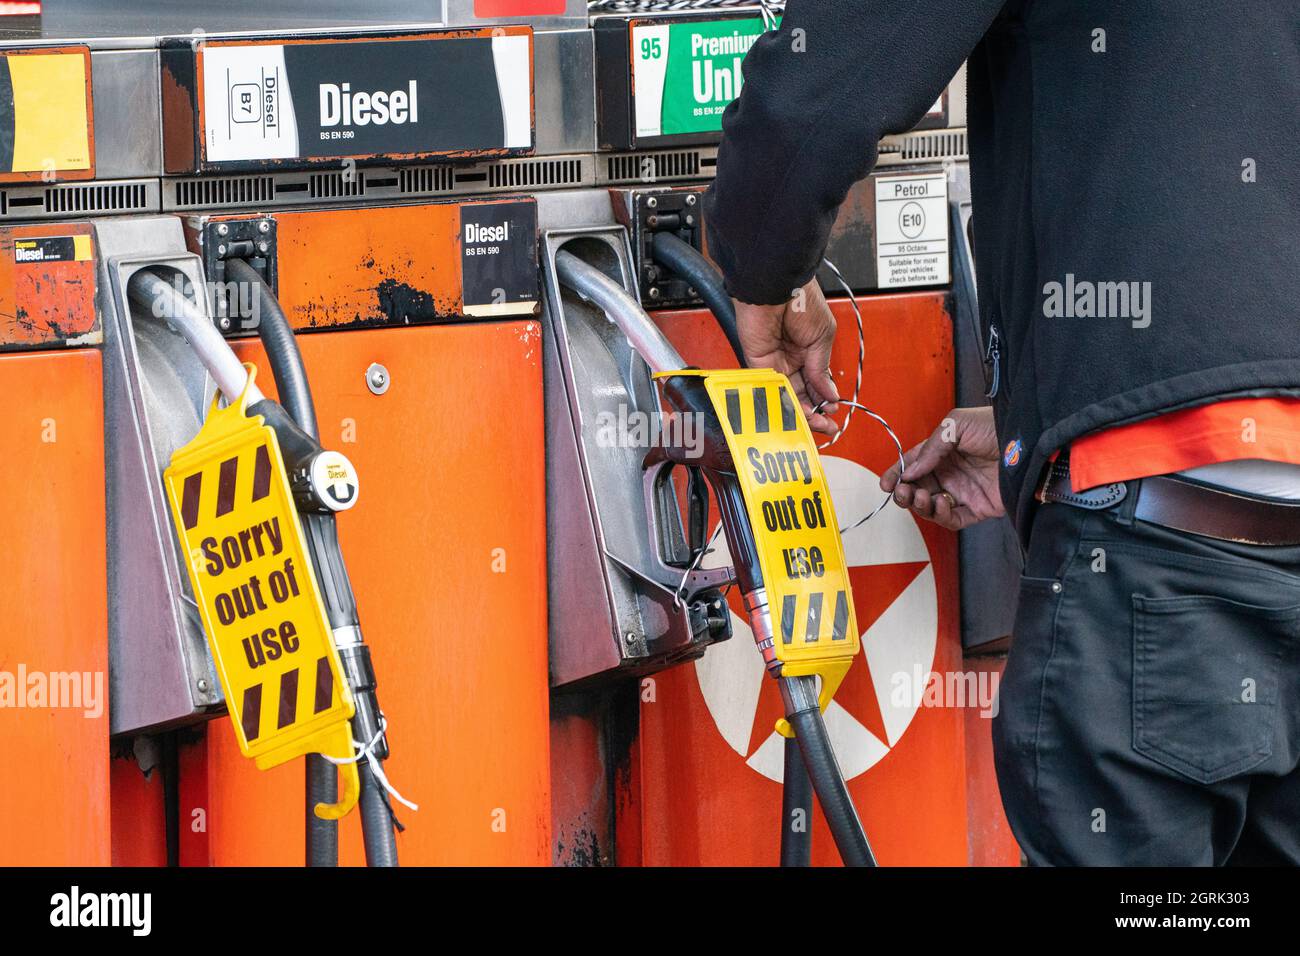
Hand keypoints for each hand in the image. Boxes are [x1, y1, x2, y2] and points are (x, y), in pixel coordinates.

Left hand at [732, 278, 839, 434]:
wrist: (777, 286)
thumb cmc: (801, 299)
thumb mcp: (823, 336)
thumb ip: (821, 368)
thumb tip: (830, 393)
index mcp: (808, 348)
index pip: (816, 381)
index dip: (824, 399)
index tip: (833, 413)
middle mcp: (790, 357)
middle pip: (801, 393)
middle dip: (814, 412)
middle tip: (826, 426)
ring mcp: (774, 362)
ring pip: (787, 396)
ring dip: (801, 413)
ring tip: (815, 425)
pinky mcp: (758, 364)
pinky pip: (770, 388)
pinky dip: (784, 402)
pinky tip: (798, 412)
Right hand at [879, 406, 1003, 530]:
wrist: (1027, 444)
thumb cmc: (995, 428)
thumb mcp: (956, 425)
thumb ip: (931, 447)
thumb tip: (910, 471)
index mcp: (943, 452)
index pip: (913, 466)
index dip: (897, 475)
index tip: (886, 483)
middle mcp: (951, 473)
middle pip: (917, 489)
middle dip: (905, 493)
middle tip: (903, 491)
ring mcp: (963, 492)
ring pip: (930, 507)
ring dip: (920, 505)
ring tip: (923, 496)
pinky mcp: (977, 508)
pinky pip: (953, 520)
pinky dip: (941, 516)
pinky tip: (940, 503)